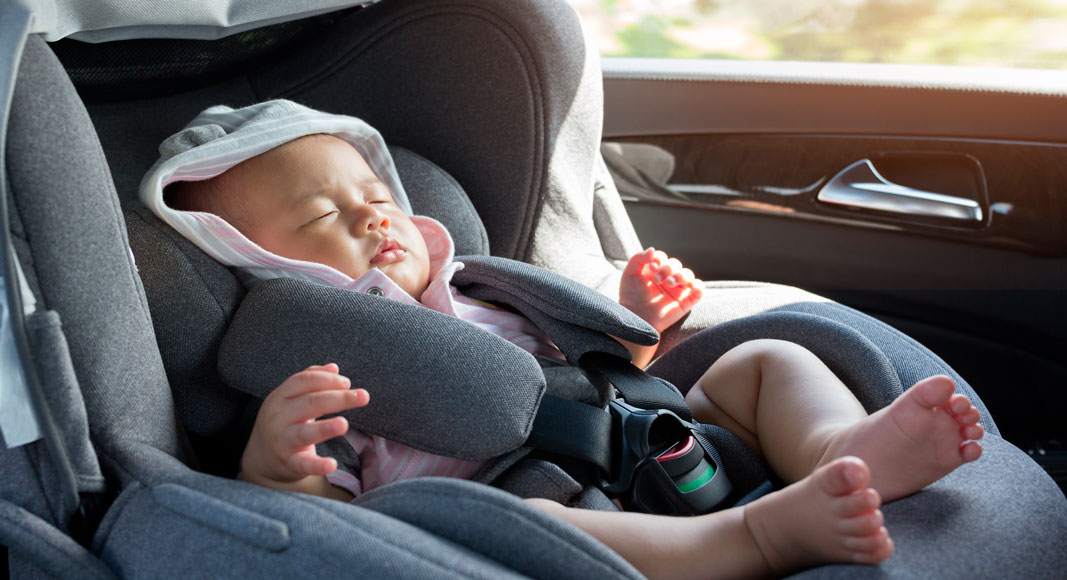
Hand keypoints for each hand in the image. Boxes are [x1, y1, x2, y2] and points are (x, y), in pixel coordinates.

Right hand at [241, 363, 368, 494]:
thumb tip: (334, 367)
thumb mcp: (291, 398)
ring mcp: (282, 440)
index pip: (304, 381)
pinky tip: (332, 464)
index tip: (347, 382)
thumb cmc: (283, 421)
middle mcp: (280, 417)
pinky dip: (317, 465)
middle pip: (310, 403)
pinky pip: (303, 464)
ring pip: (304, 433)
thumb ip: (311, 381)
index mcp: (281, 396)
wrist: (260, 457)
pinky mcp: (288, 463)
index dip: (327, 379)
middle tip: (363, 396)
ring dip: (325, 428)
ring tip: (344, 425)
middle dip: (338, 398)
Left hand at [619, 248, 703, 333]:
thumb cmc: (631, 297)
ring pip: (688, 274)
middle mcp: (667, 278)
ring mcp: (678, 289)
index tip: (652, 266)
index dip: (660, 258)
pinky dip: (698, 286)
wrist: (637, 317)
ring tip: (669, 283)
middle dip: (667, 268)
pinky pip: (699, 290)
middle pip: (675, 264)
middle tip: (657, 279)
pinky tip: (689, 286)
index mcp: (655, 271)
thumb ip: (638, 258)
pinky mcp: (686, 301)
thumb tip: (653, 249)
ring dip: (680, 275)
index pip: (663, 258)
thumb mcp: (629, 274)